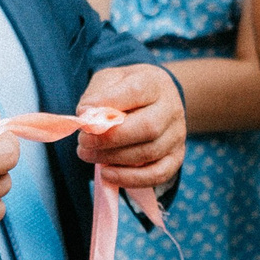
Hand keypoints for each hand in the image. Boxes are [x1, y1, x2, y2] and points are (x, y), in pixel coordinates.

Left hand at [74, 63, 184, 194]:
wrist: (156, 101)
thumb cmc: (126, 91)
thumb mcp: (110, 80)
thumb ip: (97, 94)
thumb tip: (86, 114)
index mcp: (154, 84)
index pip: (136, 92)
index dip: (108, 104)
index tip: (83, 115)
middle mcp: (171, 109)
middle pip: (148, 128)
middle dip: (110, 138)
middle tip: (83, 142)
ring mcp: (176, 136)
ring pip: (149, 153)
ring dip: (113, 158)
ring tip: (87, 155)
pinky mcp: (175, 158)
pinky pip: (157, 175)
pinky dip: (130, 179)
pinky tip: (108, 174)